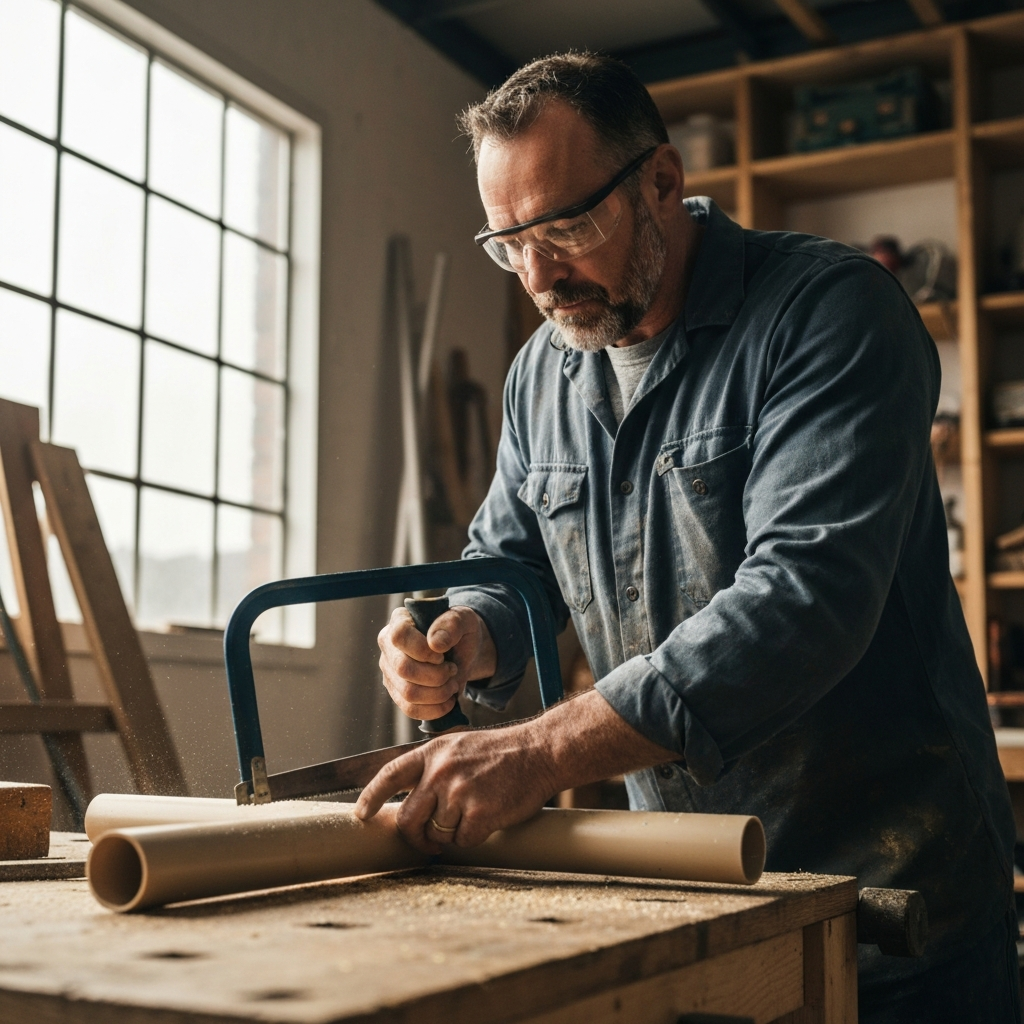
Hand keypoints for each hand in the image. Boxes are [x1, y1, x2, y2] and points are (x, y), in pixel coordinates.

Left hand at [355, 723, 556, 853]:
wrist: (539, 751)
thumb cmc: (501, 752)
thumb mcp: (459, 747)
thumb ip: (433, 768)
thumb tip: (410, 800)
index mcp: (432, 753)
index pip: (389, 775)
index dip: (371, 797)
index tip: (361, 815)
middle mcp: (440, 772)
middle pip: (408, 818)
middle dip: (414, 836)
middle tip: (427, 841)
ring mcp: (458, 792)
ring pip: (436, 833)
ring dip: (450, 835)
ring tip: (471, 816)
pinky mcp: (479, 812)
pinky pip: (462, 841)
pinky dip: (473, 838)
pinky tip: (487, 819)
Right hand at [377, 604, 496, 720]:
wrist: (462, 652)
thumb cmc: (460, 631)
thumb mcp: (465, 619)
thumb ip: (452, 624)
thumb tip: (435, 643)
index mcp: (400, 620)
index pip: (399, 636)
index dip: (422, 650)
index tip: (442, 655)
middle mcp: (388, 645)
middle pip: (403, 669)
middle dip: (436, 675)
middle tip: (453, 670)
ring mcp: (389, 670)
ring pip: (408, 693)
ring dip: (438, 693)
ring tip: (452, 684)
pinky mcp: (396, 692)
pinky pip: (410, 709)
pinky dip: (435, 709)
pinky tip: (448, 701)